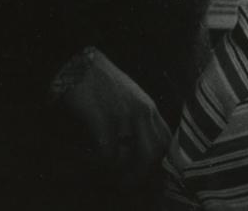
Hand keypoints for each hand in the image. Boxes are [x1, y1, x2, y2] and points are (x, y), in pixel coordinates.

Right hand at [56, 49, 169, 186]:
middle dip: (140, 174)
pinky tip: (91, 159)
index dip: (160, 162)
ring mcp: (124, 116)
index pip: (166, 140)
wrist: (80, 65)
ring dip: (118, 170)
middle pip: (154, 153)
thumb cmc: (103, 83)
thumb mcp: (130, 99)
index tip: (147, 173)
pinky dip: (100, 162)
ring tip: (107, 172)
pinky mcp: (104, 119)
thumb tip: (140, 147)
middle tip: (125, 182)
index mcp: (149, 107)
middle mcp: (142, 112)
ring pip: (132, 157)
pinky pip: (107, 153)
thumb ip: (139, 119)